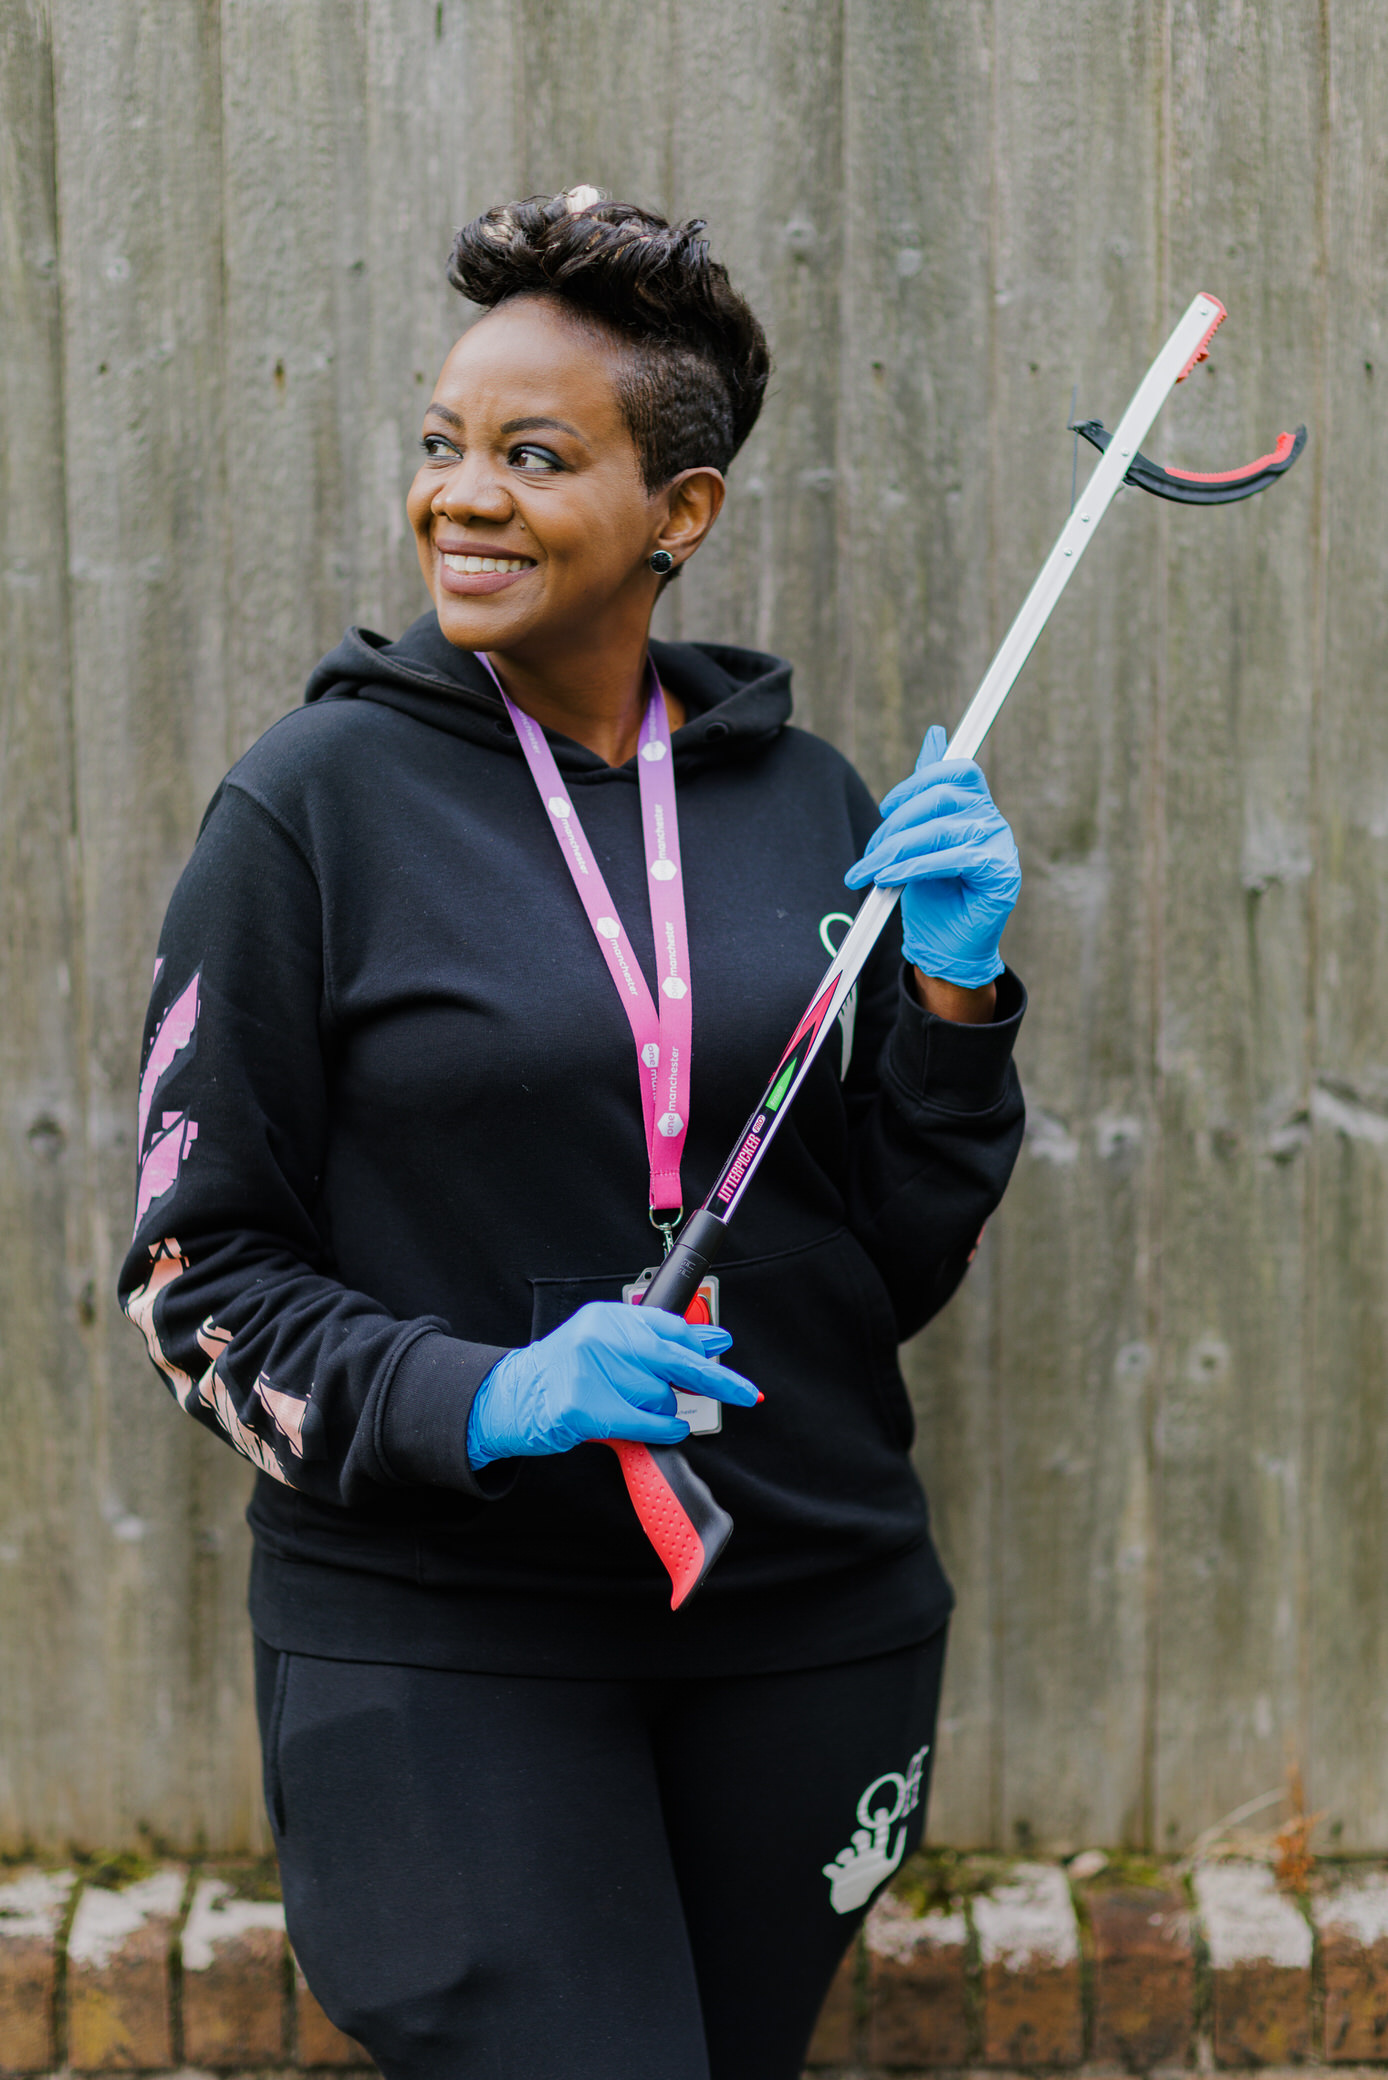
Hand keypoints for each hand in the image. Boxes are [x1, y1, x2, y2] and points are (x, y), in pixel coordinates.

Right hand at [467, 1301, 758, 1467]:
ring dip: (661, 1411)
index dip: (701, 1343)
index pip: (668, 1326)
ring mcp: (590, 1371)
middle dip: (716, 1379)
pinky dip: (664, 1430)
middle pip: (674, 1359)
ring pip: (661, 1397)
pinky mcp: (584, 1407)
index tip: (725, 1351)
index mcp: (608, 1317)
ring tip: (632, 1409)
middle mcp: (600, 1338)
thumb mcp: (607, 1346)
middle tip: (747, 1393)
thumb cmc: (564, 1374)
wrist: (511, 1397)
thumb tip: (713, 1342)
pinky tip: (665, 1429)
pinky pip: (646, 1422)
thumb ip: (656, 1343)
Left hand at [844, 725, 1019, 988]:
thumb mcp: (919, 837)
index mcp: (977, 806)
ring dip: (895, 850)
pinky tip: (891, 879)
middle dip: (895, 824)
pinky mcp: (999, 875)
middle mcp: (993, 821)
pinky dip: (914, 868)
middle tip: (869, 855)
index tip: (886, 809)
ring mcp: (1000, 847)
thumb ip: (926, 792)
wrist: (944, 947)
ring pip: (941, 828)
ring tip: (869, 872)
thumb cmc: (932, 894)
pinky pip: (953, 858)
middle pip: (941, 797)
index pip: (956, 769)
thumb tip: (937, 733)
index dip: (916, 781)